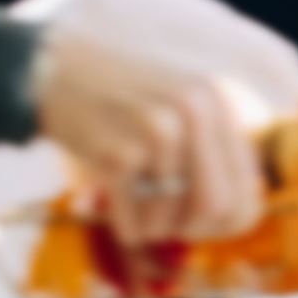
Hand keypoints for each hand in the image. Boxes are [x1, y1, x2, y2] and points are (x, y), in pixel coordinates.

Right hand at [25, 0, 297, 245]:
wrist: (51, 69)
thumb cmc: (118, 93)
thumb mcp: (180, 100)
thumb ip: (212, 143)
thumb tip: (240, 214)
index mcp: (216, 99)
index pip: (246, 185)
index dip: (227, 218)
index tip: (202, 223)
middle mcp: (194, 111)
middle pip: (217, 206)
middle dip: (193, 228)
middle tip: (168, 226)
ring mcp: (157, 130)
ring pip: (172, 218)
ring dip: (151, 226)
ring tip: (132, 207)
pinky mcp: (118, 153)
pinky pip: (135, 220)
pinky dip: (125, 225)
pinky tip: (109, 208)